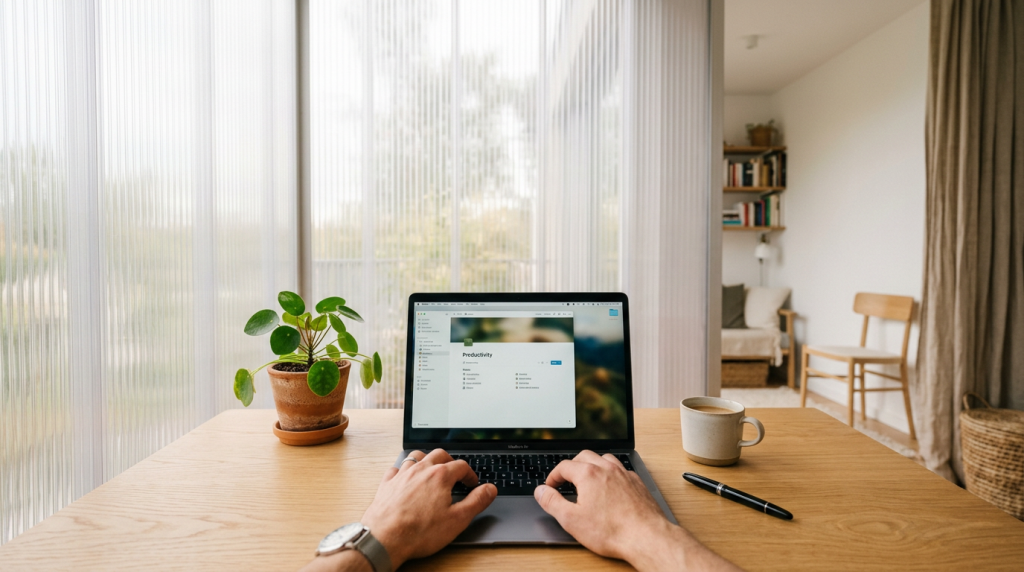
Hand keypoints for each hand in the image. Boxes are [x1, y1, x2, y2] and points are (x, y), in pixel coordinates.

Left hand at [301, 449, 495, 571]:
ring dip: (427, 460)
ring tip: (432, 468)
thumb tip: (490, 489)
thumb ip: (477, 501)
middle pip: (439, 454)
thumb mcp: (457, 520)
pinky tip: (405, 477)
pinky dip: (404, 470)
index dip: (470, 474)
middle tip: (455, 472)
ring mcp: (402, 475)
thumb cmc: (419, 531)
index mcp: (440, 476)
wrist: (384, 539)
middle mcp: (420, 470)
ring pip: (416, 457)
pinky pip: (396, 468)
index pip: (461, 466)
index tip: (472, 483)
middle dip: (450, 461)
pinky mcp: (387, 484)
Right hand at [534, 450, 741, 571]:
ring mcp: (624, 474)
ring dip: (592, 465)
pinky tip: (610, 486)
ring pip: (604, 459)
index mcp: (589, 474)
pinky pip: (620, 469)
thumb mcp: (571, 520)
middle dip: (572, 466)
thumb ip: (552, 502)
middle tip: (565, 480)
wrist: (645, 537)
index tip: (550, 486)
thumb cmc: (612, 530)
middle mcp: (607, 468)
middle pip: (584, 456)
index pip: (564, 466)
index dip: (553, 476)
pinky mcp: (637, 482)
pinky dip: (610, 473)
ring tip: (587, 478)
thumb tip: (541, 491)